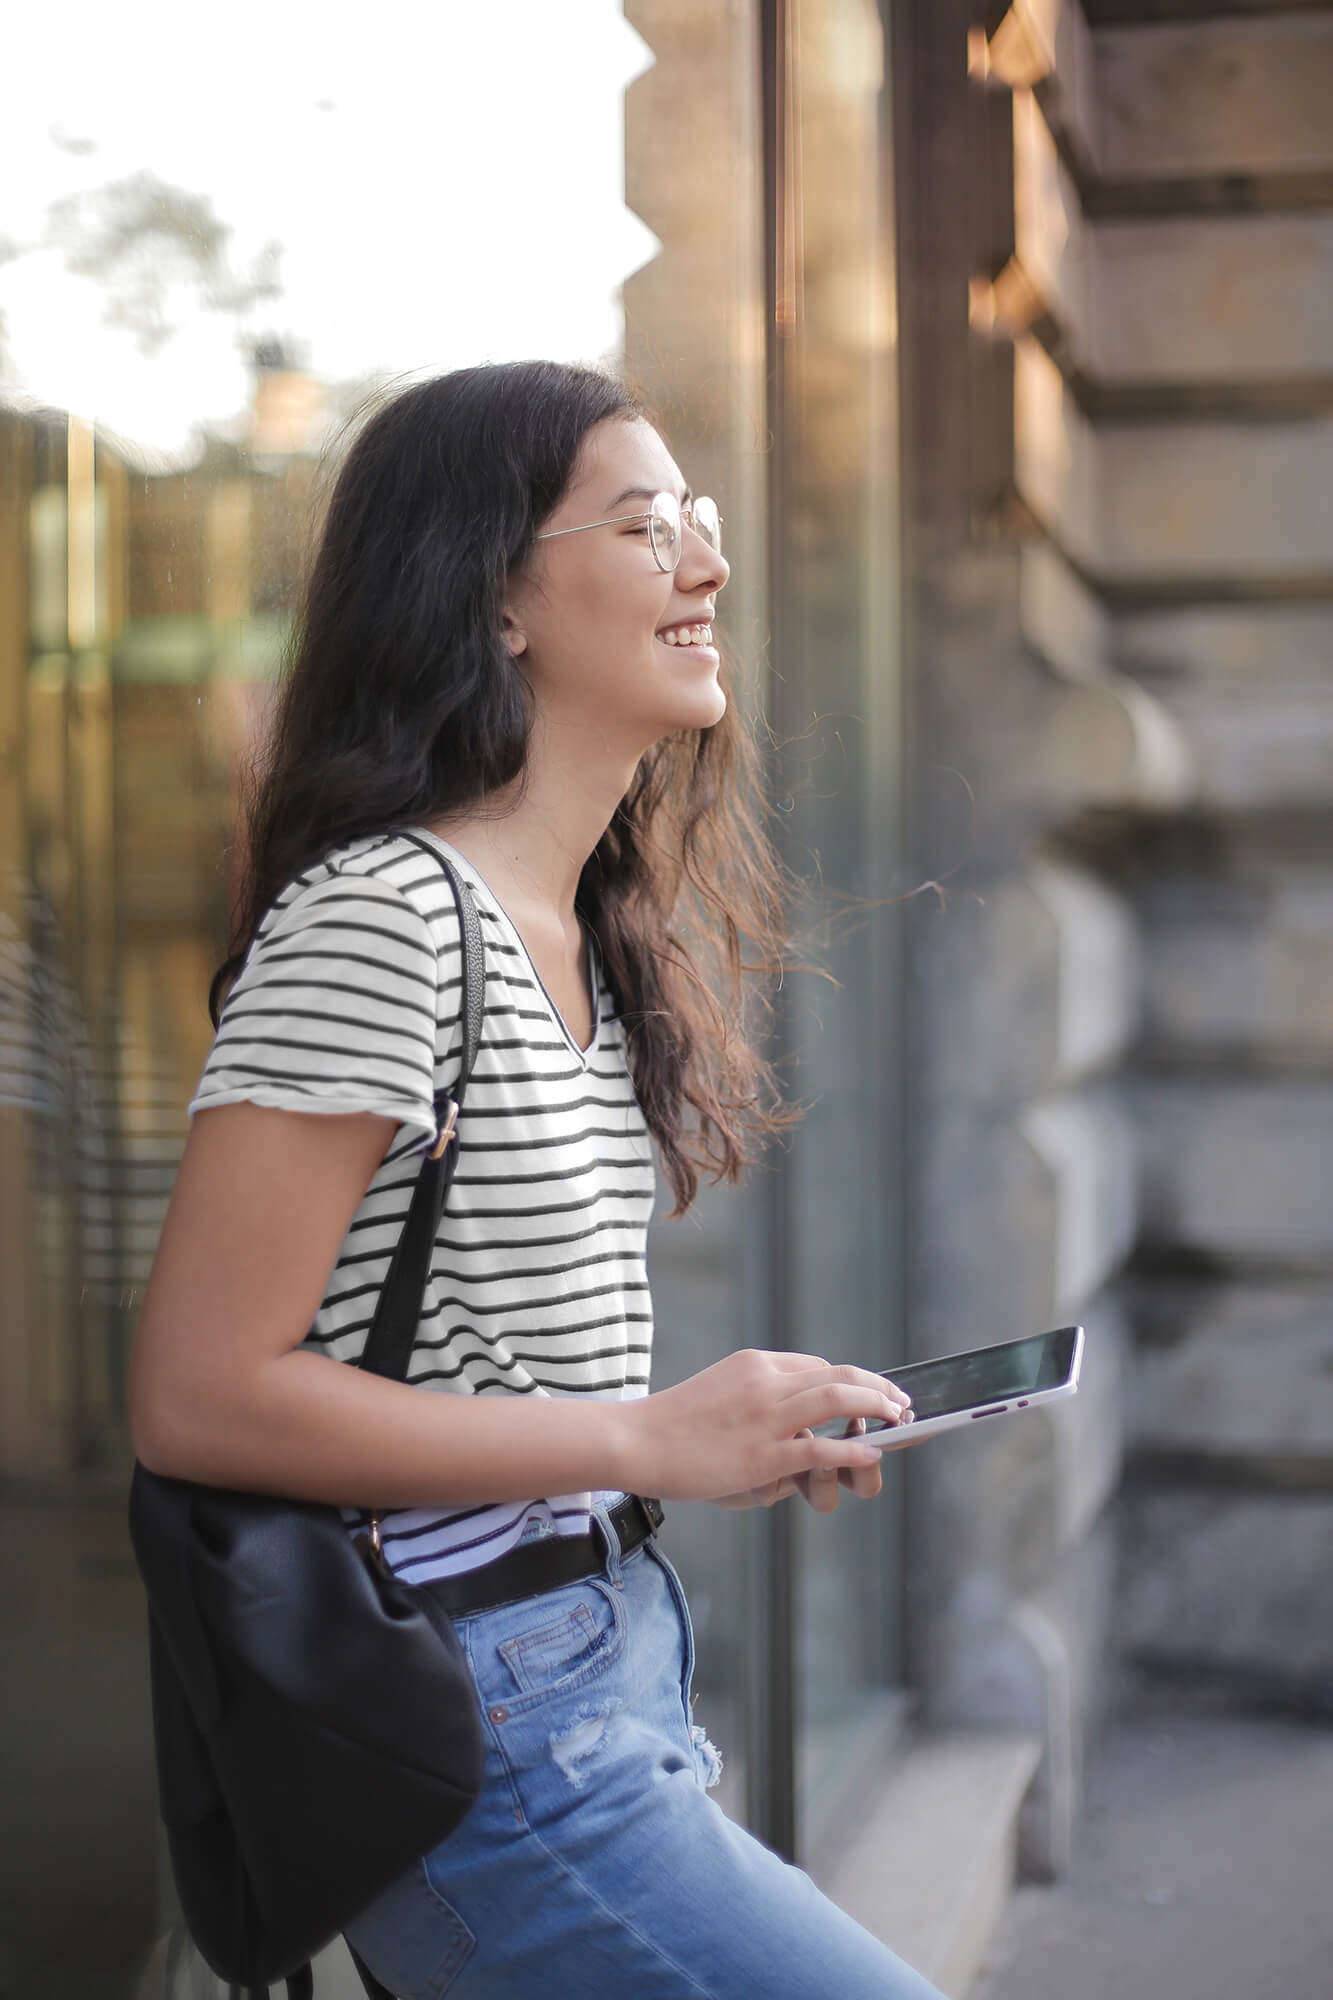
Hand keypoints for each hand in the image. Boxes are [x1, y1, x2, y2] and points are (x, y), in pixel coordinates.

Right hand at [627, 1350, 910, 1504]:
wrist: (635, 1441)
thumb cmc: (675, 1426)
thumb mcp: (723, 1395)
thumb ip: (762, 1407)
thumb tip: (799, 1435)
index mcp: (756, 1364)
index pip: (818, 1367)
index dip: (852, 1383)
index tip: (871, 1396)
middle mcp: (766, 1382)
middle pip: (839, 1375)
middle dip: (879, 1389)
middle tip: (902, 1403)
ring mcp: (766, 1417)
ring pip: (838, 1400)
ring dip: (877, 1408)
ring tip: (898, 1420)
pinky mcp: (762, 1454)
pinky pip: (820, 1447)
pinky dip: (853, 1448)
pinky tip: (872, 1452)